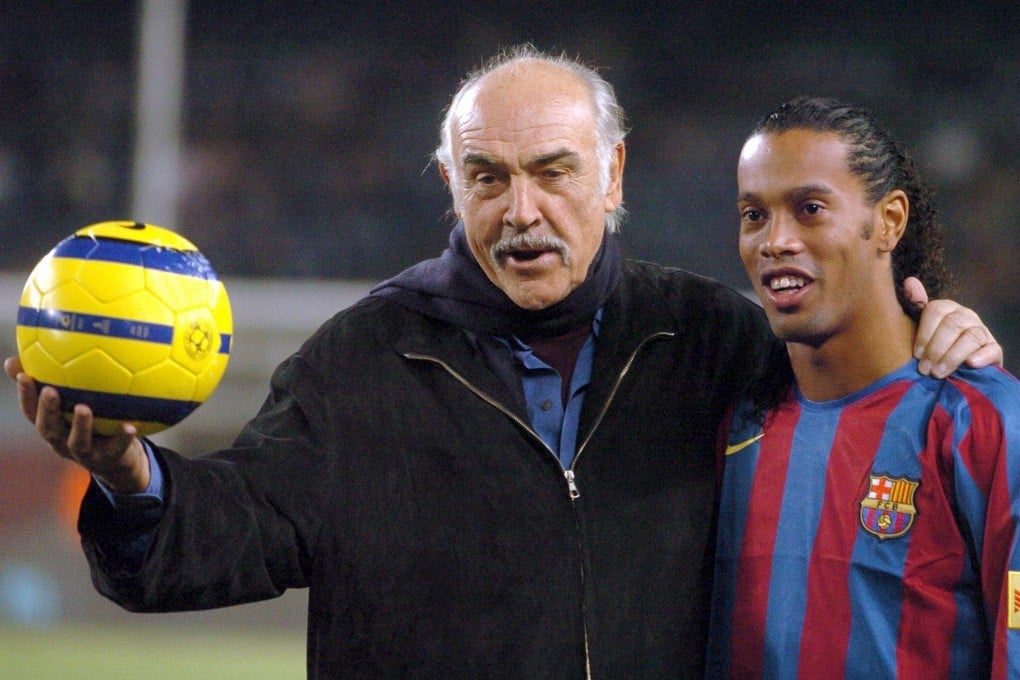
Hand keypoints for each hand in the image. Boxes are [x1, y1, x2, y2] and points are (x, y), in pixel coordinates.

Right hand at [5, 356, 149, 492]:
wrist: (120, 461)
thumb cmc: (96, 423)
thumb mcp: (77, 402)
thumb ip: (62, 379)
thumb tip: (48, 346)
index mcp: (53, 426)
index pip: (32, 411)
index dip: (25, 395)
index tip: (24, 375)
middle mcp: (63, 441)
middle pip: (48, 428)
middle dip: (46, 410)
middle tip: (50, 391)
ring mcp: (85, 453)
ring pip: (77, 442)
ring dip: (79, 425)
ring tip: (83, 408)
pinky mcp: (109, 460)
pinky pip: (116, 449)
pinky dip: (122, 438)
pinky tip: (130, 426)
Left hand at [903, 277, 1002, 377]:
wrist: (957, 366)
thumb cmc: (933, 345)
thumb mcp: (921, 327)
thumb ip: (916, 305)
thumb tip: (909, 281)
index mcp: (946, 308)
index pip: (935, 311)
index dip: (924, 334)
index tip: (916, 354)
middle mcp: (966, 315)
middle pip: (952, 325)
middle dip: (936, 349)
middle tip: (924, 369)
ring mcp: (982, 331)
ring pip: (970, 337)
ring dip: (952, 357)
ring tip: (938, 373)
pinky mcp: (994, 348)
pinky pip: (991, 349)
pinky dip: (981, 356)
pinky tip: (970, 364)